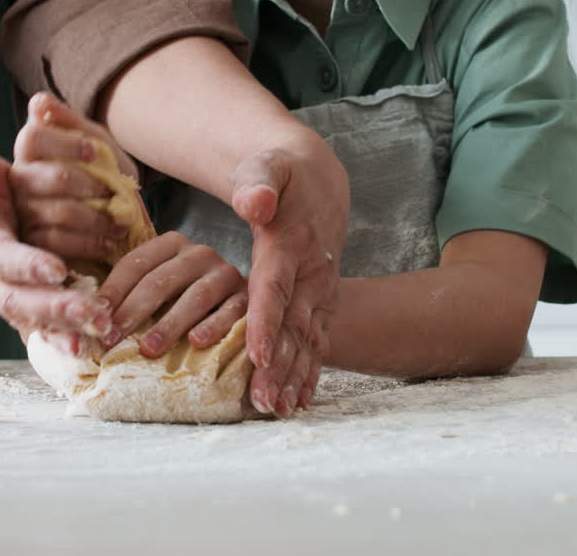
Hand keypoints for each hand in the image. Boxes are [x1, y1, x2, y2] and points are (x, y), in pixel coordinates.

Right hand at [0, 143, 111, 339]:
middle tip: (90, 313)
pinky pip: (47, 331)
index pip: (2, 258)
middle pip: (21, 301)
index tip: (56, 269)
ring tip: (102, 327)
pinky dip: (69, 338)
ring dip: (70, 327)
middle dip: (56, 308)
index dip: (27, 265)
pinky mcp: (27, 312)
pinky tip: (97, 343)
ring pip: (37, 321)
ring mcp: (9, 301)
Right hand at [10, 93, 140, 259]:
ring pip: (57, 213)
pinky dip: (88, 243)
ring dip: (96, 218)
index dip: (65, 144)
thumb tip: (40, 101)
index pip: (33, 138)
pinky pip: (57, 243)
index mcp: (30, 150)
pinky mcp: (33, 243)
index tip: (95, 151)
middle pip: (51, 178)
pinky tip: (108, 242)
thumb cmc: (102, 169)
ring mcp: (23, 212)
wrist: (112, 211)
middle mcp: (20, 179)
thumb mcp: (95, 141)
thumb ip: (70, 121)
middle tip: (112, 192)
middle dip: (88, 185)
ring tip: (119, 222)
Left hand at [95, 232, 246, 357]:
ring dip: (170, 323)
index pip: (136, 263)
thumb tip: (88, 316)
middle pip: (162, 279)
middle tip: (112, 338)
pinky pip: (232, 311)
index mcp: (171, 245)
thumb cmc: (183, 303)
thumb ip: (128, 296)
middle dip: (134, 310)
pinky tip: (196, 342)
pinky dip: (214, 326)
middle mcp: (199, 253)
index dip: (113, 292)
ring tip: (148, 349)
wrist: (246, 305)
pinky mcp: (249, 297)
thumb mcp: (157, 291)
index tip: (94, 318)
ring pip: (197, 296)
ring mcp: (226, 273)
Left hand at [227, 142, 348, 417]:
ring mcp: (320, 291)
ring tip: (278, 410)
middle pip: (293, 325)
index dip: (266, 322)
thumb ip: (258, 183)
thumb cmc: (280, 173)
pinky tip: (299, 402)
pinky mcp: (321, 302)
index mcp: (290, 244)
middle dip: (279, 366)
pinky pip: (317, 341)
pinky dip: (309, 372)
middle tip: (263, 402)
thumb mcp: (267, 166)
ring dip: (294, 377)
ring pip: (307, 340)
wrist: (317, 181)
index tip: (256, 355)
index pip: (275, 287)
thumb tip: (255, 202)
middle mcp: (311, 273)